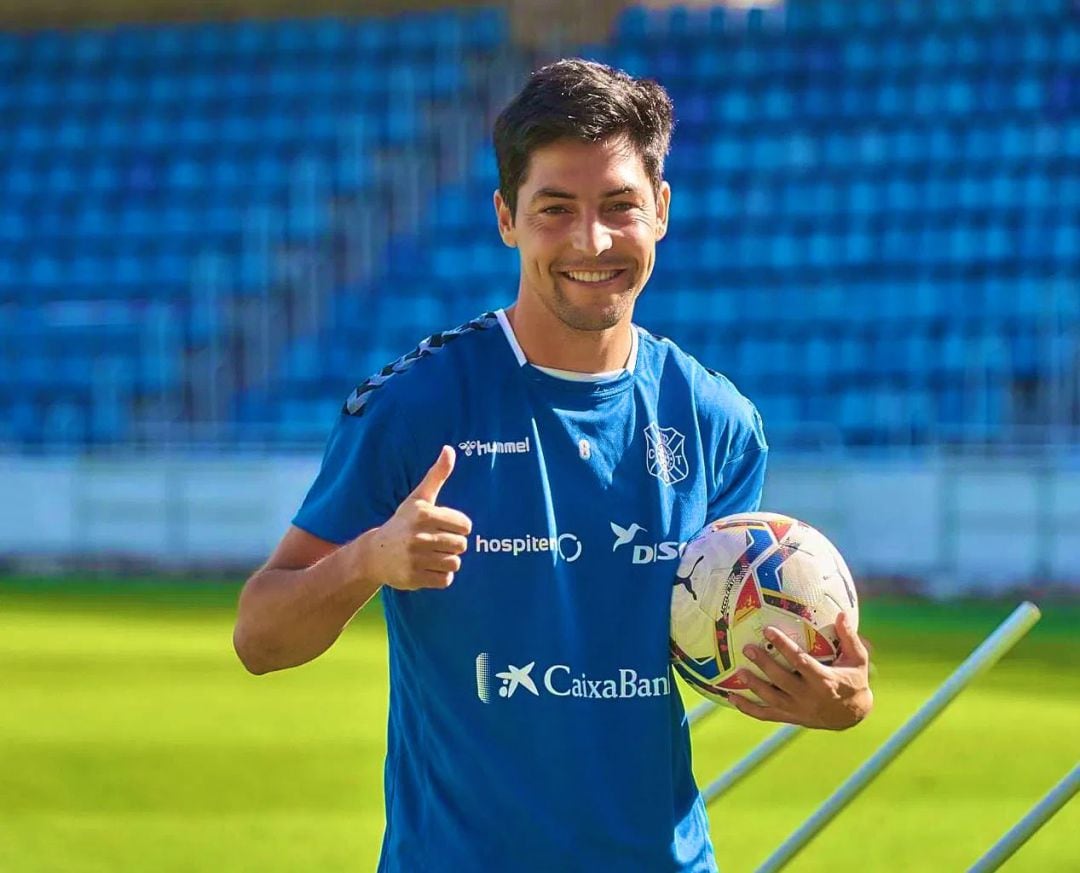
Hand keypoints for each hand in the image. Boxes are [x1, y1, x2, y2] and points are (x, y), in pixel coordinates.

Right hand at [361, 445, 472, 590]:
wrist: (375, 553)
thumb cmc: (403, 522)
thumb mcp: (419, 498)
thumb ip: (437, 475)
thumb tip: (450, 449)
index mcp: (424, 514)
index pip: (465, 525)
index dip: (458, 527)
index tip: (443, 526)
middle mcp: (419, 536)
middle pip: (462, 545)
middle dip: (452, 545)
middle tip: (435, 542)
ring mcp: (416, 558)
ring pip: (455, 563)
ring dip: (447, 561)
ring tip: (431, 555)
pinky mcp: (414, 578)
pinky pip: (445, 580)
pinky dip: (440, 577)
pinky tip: (427, 568)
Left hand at [728, 611, 872, 729]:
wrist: (853, 716)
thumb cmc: (854, 680)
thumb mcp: (858, 660)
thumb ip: (849, 638)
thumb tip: (843, 613)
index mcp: (824, 680)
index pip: (800, 662)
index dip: (784, 647)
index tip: (768, 631)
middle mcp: (809, 697)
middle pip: (781, 680)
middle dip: (764, 664)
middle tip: (747, 648)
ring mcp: (798, 710)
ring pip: (771, 699)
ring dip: (754, 686)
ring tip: (738, 671)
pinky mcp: (791, 718)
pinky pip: (766, 715)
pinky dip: (748, 708)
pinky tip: (731, 698)